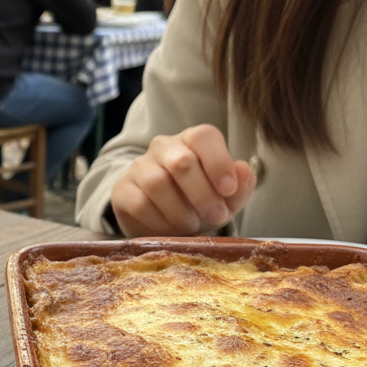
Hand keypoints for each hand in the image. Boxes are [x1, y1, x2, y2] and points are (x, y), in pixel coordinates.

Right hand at [110, 124, 255, 236]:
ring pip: (159, 183)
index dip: (218, 163)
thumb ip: (239, 186)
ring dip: (181, 211)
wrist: (159, 217)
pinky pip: (140, 204)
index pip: (203, 137)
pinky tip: (168, 229)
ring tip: (191, 224)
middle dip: (203, 195)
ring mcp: (139, 166)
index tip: (228, 190)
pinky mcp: (123, 189)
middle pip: (182, 162)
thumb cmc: (197, 201)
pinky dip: (159, 222)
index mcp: (191, 141)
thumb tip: (244, 169)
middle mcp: (163, 147)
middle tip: (216, 217)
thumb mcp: (224, 198)